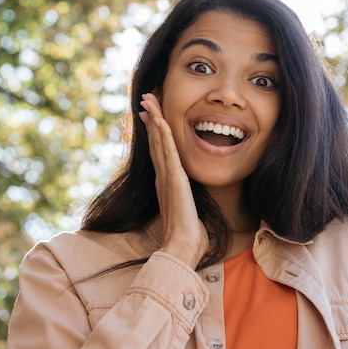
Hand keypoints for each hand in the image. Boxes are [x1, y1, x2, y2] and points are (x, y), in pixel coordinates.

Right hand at [139, 93, 208, 268]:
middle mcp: (163, 178)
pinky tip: (159, 118)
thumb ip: (193, 210)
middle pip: (155, 142)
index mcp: (167, 186)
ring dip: (154, 119)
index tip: (152, 118)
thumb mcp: (192, 217)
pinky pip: (167, 151)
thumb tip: (201, 215)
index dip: (156, 134)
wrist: (181, 248)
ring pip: (158, 141)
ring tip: (148, 100)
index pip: (160, 154)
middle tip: (145, 101)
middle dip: (151, 120)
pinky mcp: (173, 179)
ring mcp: (166, 177)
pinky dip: (162, 133)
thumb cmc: (189, 239)